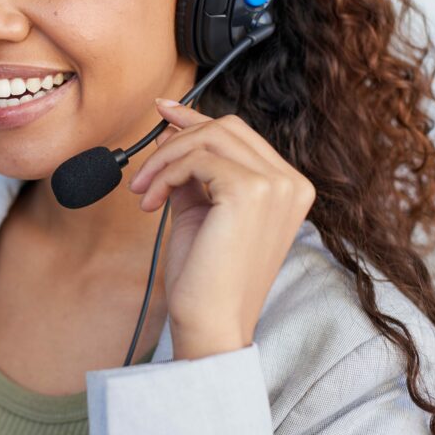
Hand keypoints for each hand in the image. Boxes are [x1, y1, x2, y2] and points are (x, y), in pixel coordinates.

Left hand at [127, 99, 315, 359]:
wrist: (210, 322)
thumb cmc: (206, 276)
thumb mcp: (200, 209)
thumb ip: (193, 170)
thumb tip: (171, 129)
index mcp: (289, 187)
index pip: (240, 135)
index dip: (197, 119)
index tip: (164, 112)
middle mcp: (291, 182)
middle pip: (226, 127)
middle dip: (177, 138)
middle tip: (143, 167)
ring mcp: (276, 185)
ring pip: (208, 139)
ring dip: (164, 160)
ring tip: (143, 192)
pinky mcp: (250, 191)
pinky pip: (196, 160)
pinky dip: (165, 174)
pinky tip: (151, 203)